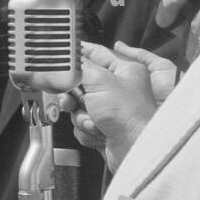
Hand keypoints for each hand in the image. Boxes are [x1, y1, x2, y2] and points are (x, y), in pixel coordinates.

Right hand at [63, 41, 174, 171]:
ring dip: (82, 115)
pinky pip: (82, 123)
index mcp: (125, 71)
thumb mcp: (100, 81)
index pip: (99, 54)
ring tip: (92, 119)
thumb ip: (80, 67)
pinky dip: (86, 128)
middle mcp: (120, 89)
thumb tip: (67, 61)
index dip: (81, 52)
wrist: (133, 149)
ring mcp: (112, 110)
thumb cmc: (129, 115)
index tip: (66, 50)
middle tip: (71, 96)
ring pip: (79, 106)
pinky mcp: (105, 127)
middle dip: (75, 94)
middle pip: (84, 84)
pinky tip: (97, 130)